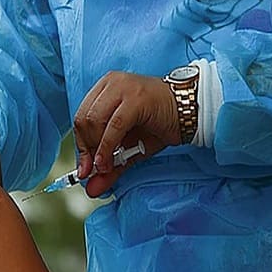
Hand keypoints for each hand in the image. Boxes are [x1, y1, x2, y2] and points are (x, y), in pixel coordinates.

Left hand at [74, 71, 180, 197]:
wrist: (192, 111)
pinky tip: (108, 163)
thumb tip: (91, 188)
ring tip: (105, 167)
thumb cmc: (159, 124)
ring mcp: (123, 88)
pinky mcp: (136, 98)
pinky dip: (107, 147)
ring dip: (96, 150)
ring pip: (95, 121)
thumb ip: (110, 164)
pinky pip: (114, 126)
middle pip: (84, 119)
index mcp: (104, 88)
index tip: (84, 168)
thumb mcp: (130, 147)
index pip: (80, 117)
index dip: (80, 145)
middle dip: (86, 149)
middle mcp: (111, 83)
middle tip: (94, 171)